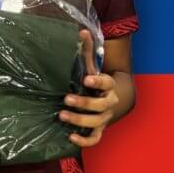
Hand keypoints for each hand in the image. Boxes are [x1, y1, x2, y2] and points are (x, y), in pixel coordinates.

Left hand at [60, 29, 117, 147]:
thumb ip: (86, 51)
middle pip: (101, 104)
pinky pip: (94, 139)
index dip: (98, 80)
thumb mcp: (92, 66)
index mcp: (109, 85)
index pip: (107, 81)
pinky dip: (84, 141)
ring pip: (96, 122)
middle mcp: (108, 102)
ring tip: (62, 115)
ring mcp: (104, 117)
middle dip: (84, 102)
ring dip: (80, 120)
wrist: (111, 100)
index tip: (86, 79)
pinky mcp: (98, 130)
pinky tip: (70, 137)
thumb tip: (80, 31)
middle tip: (66, 99)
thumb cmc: (96, 82)